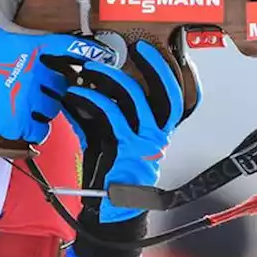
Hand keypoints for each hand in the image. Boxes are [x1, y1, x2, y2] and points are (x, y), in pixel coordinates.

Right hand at [0, 0, 119, 142]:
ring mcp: (29, 99)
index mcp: (34, 47)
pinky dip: (36, 127)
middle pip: (64, 81)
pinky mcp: (18, 122)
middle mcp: (37, 73)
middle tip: (40, 80)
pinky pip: (40, 129)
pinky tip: (26, 120)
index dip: (91, 52)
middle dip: (55, 81)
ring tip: (30, 99)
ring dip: (46, 104)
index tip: (104, 56)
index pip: (74, 47)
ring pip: (54, 105)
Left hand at [62, 40, 184, 224]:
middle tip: (139, 47)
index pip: (181, 100)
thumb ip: (105, 116)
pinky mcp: (124, 146)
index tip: (171, 54)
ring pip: (133, 96)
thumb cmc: (111, 175)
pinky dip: (89, 98)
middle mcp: (158, 135)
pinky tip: (74, 93)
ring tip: (91, 68)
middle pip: (167, 92)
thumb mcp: (113, 140)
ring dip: (109, 76)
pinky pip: (108, 112)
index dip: (179, 76)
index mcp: (160, 133)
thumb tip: (85, 89)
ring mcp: (144, 140)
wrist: (110, 210)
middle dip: (155, 65)